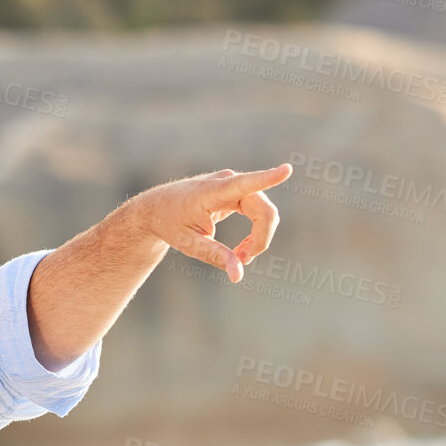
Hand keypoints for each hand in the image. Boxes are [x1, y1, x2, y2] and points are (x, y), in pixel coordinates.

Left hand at [136, 165, 288, 282]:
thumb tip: (239, 275)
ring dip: (258, 237)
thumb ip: (216, 256)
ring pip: (265, 212)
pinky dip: (257, 232)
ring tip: (239, 257)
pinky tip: (242, 249)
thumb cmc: (170, 223)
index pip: (244, 184)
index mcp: (211, 192)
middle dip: (261, 239)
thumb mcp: (189, 244)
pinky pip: (259, 211)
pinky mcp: (238, 191)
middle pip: (264, 211)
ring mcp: (234, 184)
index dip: (268, 178)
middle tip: (243, 261)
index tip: (287, 170)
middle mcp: (227, 182)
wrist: (158, 208)